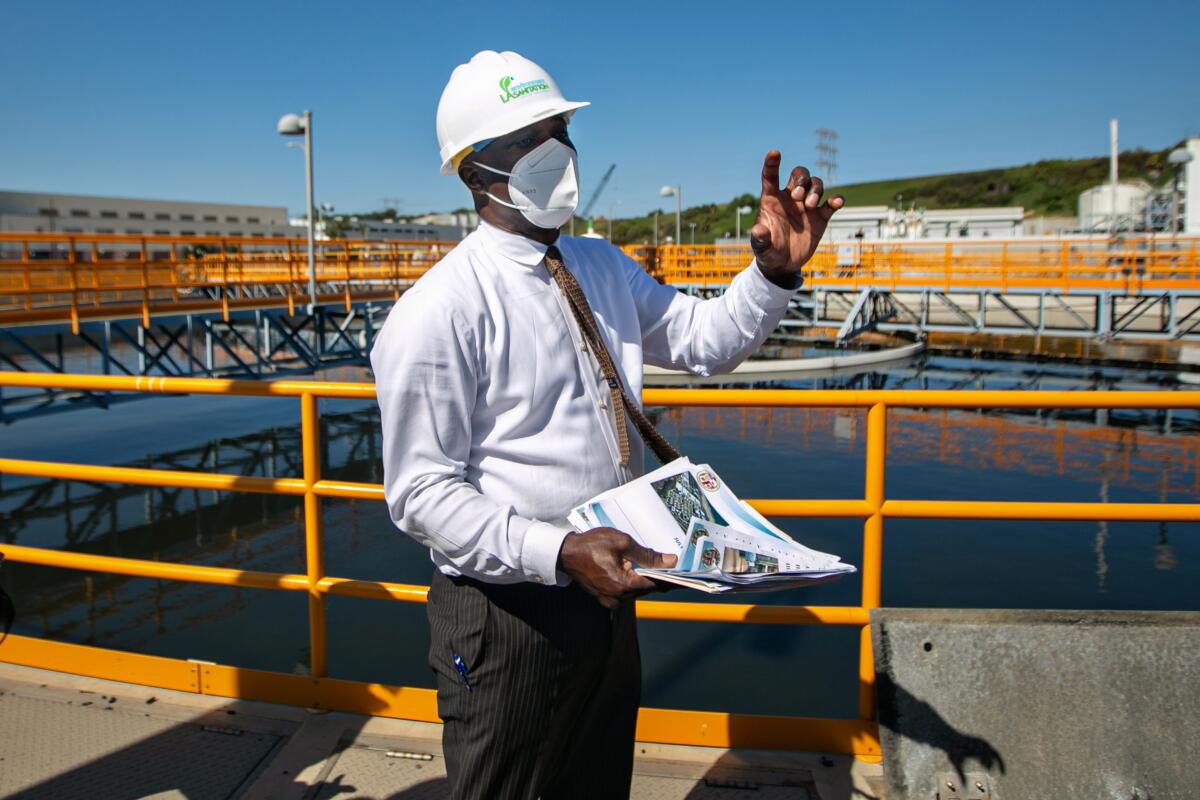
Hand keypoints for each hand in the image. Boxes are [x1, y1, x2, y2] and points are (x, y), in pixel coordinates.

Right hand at [557, 528, 677, 608]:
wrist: (565, 553)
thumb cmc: (592, 544)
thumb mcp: (622, 543)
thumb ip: (648, 554)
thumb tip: (670, 561)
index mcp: (624, 585)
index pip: (657, 585)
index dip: (673, 579)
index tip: (688, 576)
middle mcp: (619, 598)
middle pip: (648, 589)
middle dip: (661, 578)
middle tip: (676, 567)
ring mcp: (611, 601)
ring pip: (637, 591)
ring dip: (646, 579)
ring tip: (659, 567)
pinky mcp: (605, 598)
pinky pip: (626, 592)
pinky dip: (633, 582)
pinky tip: (639, 571)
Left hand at [749, 151, 843, 283]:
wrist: (783, 264)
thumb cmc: (768, 252)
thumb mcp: (761, 248)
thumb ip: (760, 239)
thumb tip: (759, 231)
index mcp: (772, 200)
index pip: (771, 176)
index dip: (772, 164)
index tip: (774, 153)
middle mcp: (790, 198)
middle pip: (799, 175)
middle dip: (802, 180)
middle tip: (799, 197)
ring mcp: (806, 206)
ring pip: (816, 184)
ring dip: (816, 189)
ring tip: (811, 205)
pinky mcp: (820, 217)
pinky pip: (831, 203)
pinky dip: (836, 200)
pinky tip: (836, 203)